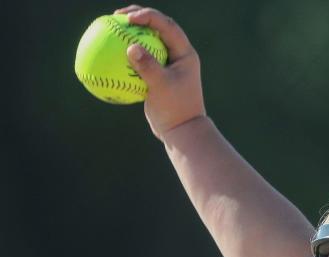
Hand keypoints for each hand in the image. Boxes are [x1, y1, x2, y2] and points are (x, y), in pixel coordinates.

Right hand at [114, 6, 204, 137]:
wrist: (181, 131)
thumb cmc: (176, 110)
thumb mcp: (162, 88)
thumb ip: (148, 67)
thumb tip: (130, 48)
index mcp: (184, 53)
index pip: (167, 26)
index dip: (148, 16)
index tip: (128, 18)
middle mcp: (177, 55)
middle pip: (157, 27)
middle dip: (137, 16)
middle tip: (117, 15)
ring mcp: (166, 64)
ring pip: (146, 41)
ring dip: (129, 33)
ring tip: (110, 26)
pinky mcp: (155, 74)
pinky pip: (138, 58)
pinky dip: (124, 54)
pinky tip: (105, 53)